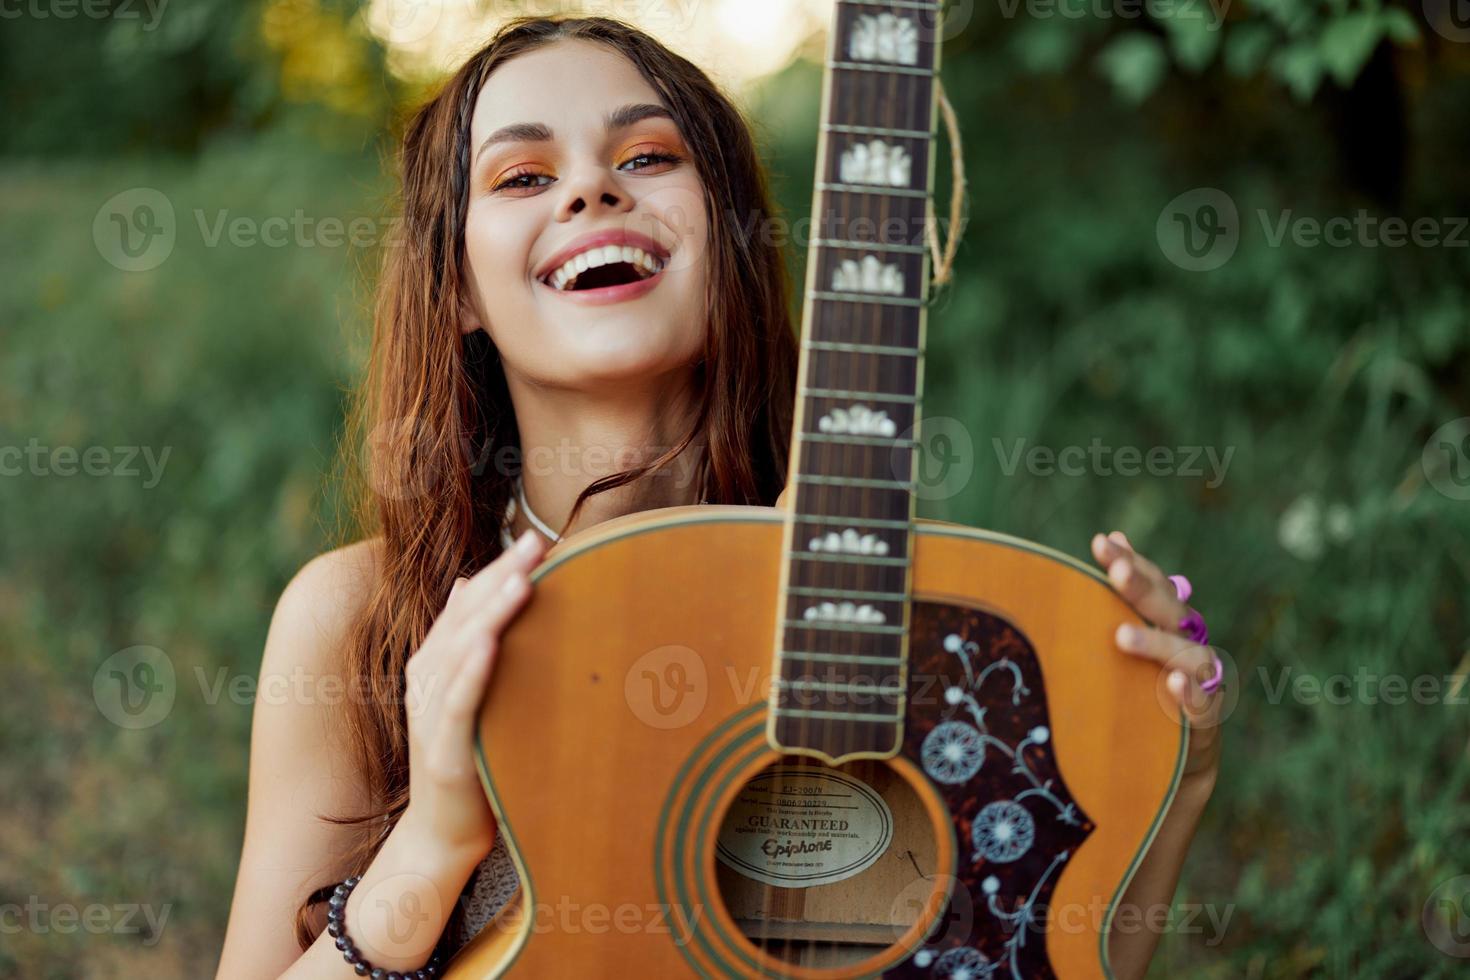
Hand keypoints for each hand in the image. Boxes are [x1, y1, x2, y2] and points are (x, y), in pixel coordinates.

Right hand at [400, 530, 546, 861]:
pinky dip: (473, 670)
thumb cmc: (468, 758)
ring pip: (462, 651)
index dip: (498, 569)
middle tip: (536, 542)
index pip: (468, 604)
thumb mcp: (465, 692)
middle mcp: (427, 679)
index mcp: (434, 662)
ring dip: (491, 613)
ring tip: (522, 578)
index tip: (535, 538)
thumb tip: (469, 583)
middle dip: (501, 576)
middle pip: (466, 617)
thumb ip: (464, 641)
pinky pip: (458, 702)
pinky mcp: (442, 748)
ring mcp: (431, 712)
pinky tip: (491, 644)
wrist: (442, 833)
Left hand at [1091, 530, 1221, 784]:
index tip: (1101, 543)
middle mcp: (1188, 642)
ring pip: (1187, 655)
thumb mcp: (1134, 634)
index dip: (1130, 561)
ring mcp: (1199, 680)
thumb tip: (1111, 535)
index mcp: (1169, 620)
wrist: (1176, 752)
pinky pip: (1201, 704)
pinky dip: (1188, 693)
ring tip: (1122, 636)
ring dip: (1156, 643)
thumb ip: (1124, 593)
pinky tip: (1171, 684)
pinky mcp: (1203, 719)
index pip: (1152, 583)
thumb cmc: (1147, 682)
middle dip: (1142, 589)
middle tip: (1115, 572)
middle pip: (1169, 609)